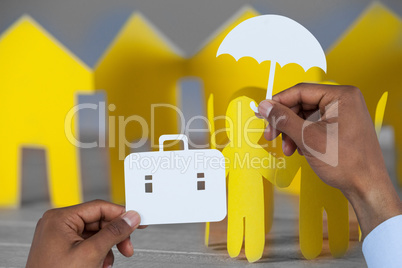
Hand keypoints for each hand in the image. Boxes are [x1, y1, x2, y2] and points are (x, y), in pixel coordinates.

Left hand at [26, 199, 142, 267]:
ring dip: (107, 247)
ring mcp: (58, 236)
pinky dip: (98, 254)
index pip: (99, 207)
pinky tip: (101, 265)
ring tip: (108, 262)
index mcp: (60, 218)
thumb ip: (113, 232)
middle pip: (98, 221)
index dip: (121, 214)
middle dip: (114, 236)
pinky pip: (87, 244)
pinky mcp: (62, 249)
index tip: (136, 221)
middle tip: (127, 247)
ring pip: (95, 234)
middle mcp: (58, 224)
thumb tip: (130, 218)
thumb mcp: (91, 253)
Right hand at [258, 83, 401, 237]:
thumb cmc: (346, 163)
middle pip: (302, 103)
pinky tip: (300, 150)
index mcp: (341, 95)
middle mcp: (344, 100)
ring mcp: (343, 113)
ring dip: (292, 132)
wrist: (366, 187)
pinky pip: (314, 125)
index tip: (263, 112)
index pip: (300, 91)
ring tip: (288, 149)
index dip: (278, 102)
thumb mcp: (308, 138)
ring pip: (305, 116)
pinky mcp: (341, 126)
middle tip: (272, 135)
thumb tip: (265, 107)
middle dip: (285, 122)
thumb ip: (284, 119)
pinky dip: (303, 137)